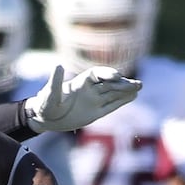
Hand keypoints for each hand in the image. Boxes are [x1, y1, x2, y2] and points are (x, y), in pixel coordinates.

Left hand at [24, 64, 141, 133]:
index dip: (107, 73)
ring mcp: (93, 101)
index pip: (97, 74)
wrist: (45, 119)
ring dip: (126, 91)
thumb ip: (55, 82)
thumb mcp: (49, 95)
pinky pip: (111, 105)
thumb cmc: (45, 105)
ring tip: (139, 87)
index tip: (116, 77)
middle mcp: (89, 89)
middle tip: (137, 83)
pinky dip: (122, 101)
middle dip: (123, 83)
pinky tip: (133, 96)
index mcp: (80, 82)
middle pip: (109, 84)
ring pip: (113, 94)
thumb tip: (58, 65)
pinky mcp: (95, 113)